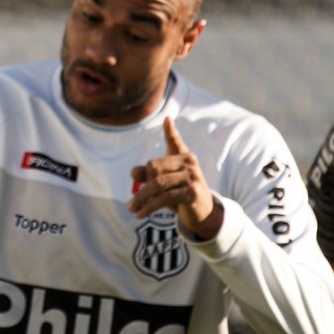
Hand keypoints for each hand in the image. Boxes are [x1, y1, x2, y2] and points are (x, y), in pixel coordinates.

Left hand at [128, 116, 221, 239]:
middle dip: (141, 186)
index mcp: (185, 156)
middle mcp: (190, 163)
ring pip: (157, 184)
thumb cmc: (180, 194)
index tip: (167, 119)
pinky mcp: (192, 193)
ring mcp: (193, 177)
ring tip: (131, 208)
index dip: (170, 132)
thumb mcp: (164, 184)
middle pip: (154, 168)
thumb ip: (149, 175)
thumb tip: (133, 172)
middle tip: (132, 202)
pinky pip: (164, 198)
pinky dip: (149, 207)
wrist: (202, 214)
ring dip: (141, 198)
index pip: (172, 142)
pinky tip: (140, 213)